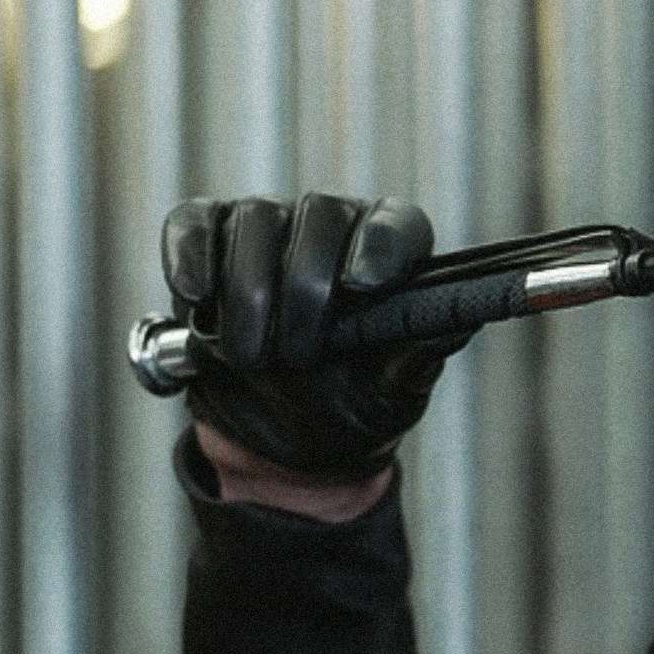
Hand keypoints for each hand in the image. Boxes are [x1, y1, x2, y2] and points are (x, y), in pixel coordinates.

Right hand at [160, 192, 465, 475]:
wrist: (285, 438)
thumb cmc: (353, 405)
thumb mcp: (392, 393)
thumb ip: (418, 352)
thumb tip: (460, 318)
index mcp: (392, 255)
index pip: (395, 225)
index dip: (379, 246)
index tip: (361, 286)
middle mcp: (334, 227)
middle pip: (319, 216)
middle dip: (303, 288)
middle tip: (296, 355)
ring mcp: (270, 227)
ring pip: (255, 222)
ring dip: (248, 294)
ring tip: (249, 358)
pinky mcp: (210, 240)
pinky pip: (196, 227)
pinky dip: (192, 263)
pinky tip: (198, 304)